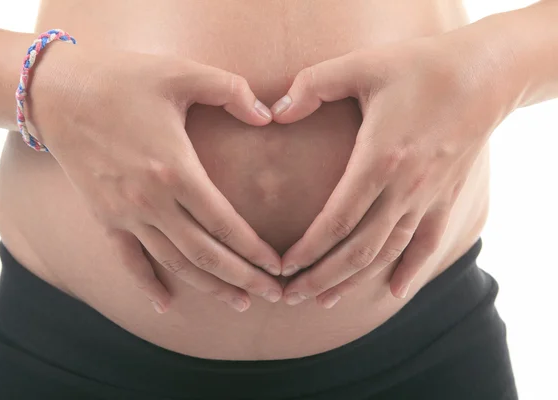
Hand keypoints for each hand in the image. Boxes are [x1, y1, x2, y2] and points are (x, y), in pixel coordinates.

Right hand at [28, 45, 282, 312]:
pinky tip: (166, 306)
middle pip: (205, 254)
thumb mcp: (183, 71)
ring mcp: (124, 214)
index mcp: (176, 169)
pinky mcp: (104, 217)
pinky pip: (128, 261)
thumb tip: (268, 115)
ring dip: (209, 287)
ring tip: (238, 302)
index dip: (254, 249)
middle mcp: (151, 201)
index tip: (278, 266)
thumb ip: (233, 91)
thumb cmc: (123, 78)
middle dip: (243, 278)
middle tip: (273, 295)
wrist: (56, 93)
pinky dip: (147, 285)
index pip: (224, 222)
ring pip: (174, 263)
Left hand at [270, 35, 510, 305]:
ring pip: (388, 254)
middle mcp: (405, 188)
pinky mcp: (446, 198)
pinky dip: (410, 272)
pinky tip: (392, 293)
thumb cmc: (421, 66)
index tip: (283, 266)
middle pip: (359, 249)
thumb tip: (276, 111)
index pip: (338, 219)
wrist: (486, 75)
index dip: (309, 248)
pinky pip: (427, 245)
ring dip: (354, 281)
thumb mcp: (361, 65)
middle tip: (291, 296)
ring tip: (324, 300)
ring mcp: (428, 197)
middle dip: (322, 277)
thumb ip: (312, 85)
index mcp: (379, 159)